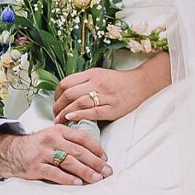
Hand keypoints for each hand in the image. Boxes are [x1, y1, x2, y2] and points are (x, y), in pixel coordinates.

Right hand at [0, 124, 110, 183]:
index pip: (82, 137)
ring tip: (96, 179)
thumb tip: (94, 155)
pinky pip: (54, 173)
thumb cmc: (38, 146)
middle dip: (95, 163)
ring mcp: (43, 153)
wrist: (11, 152)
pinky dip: (67, 179)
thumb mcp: (53, 137)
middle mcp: (51, 139)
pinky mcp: (36, 166)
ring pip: (69, 162)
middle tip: (107, 171)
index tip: (106, 158)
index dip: (96, 148)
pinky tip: (77, 183)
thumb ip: (70, 141)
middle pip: (78, 151)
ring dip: (85, 172)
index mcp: (58, 130)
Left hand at [53, 56, 169, 124]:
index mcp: (92, 74)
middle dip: (58, 106)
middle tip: (54, 114)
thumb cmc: (117, 81)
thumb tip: (65, 93)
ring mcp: (105, 96)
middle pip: (70, 93)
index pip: (66, 82)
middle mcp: (97, 83)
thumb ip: (84, 82)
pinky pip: (92, 112)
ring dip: (65, 113)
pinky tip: (71, 119)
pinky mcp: (112, 108)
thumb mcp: (99, 75)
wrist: (139, 84)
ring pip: (79, 103)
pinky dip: (79, 115)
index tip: (55, 102)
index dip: (57, 94)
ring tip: (59, 121)